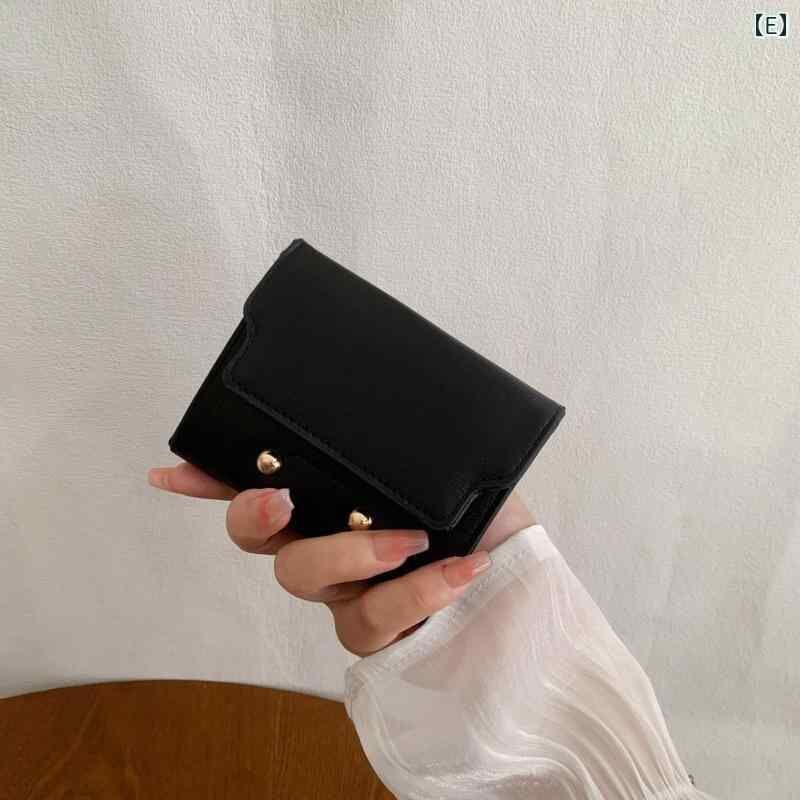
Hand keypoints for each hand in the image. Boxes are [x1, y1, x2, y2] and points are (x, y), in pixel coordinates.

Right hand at [147, 463, 535, 655]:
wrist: (531, 585)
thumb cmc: (488, 516)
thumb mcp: (453, 464)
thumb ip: (410, 439)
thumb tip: (390, 386)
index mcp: (335, 495)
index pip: (259, 482)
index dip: (208, 480)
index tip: (170, 470)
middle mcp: (326, 541)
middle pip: (254, 534)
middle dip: (254, 514)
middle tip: (284, 500)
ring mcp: (345, 591)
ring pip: (300, 577)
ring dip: (350, 553)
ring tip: (411, 540)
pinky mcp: (374, 634)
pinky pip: (366, 620)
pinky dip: (413, 593)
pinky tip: (458, 570)